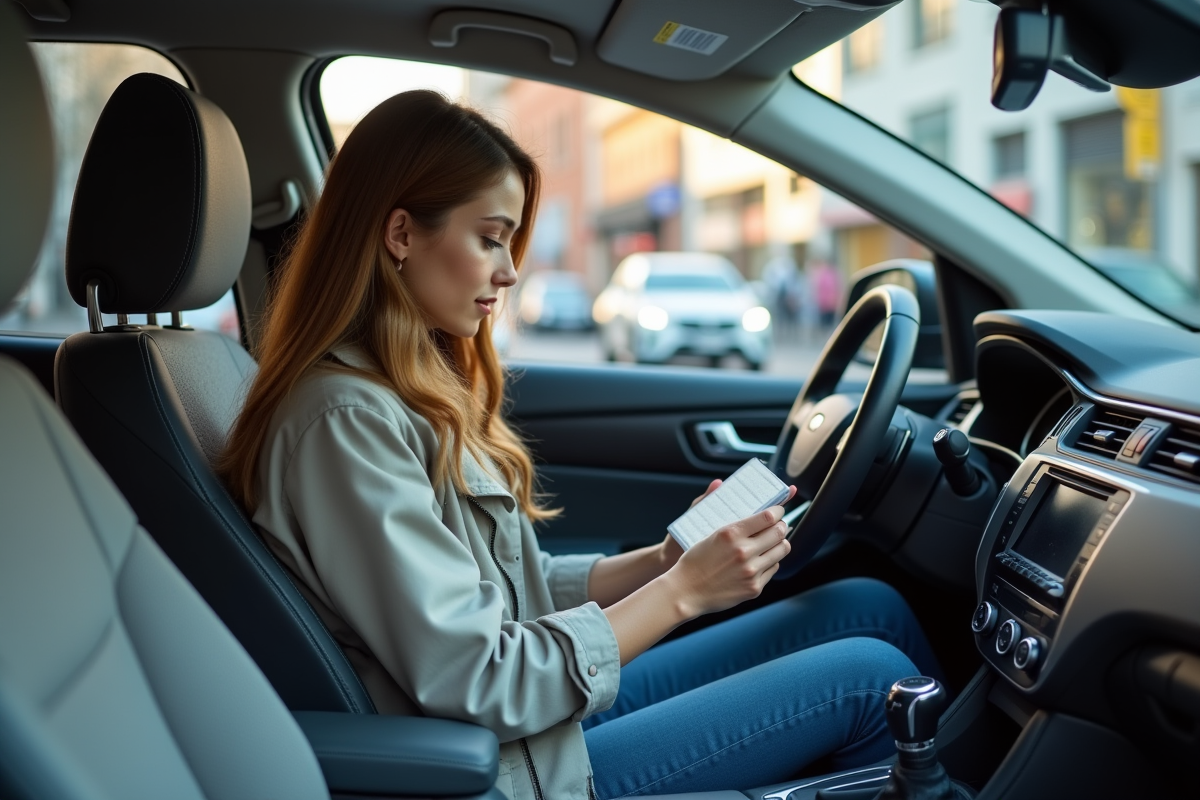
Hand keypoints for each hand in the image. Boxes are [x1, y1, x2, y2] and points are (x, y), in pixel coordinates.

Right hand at [666, 485, 795, 617]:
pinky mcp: (754, 587)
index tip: (778, 510)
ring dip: (780, 544)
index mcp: (731, 534)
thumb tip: (762, 515)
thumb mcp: (712, 535)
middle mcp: (744, 551)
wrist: (686, 591)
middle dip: (782, 526)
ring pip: (782, 550)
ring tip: (773, 542)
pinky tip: (760, 560)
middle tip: (779, 525)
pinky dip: (770, 562)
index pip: (768, 516)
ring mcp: (751, 571)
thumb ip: (737, 525)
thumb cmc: (695, 561)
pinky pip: (773, 568)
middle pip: (779, 532)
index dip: (777, 511)